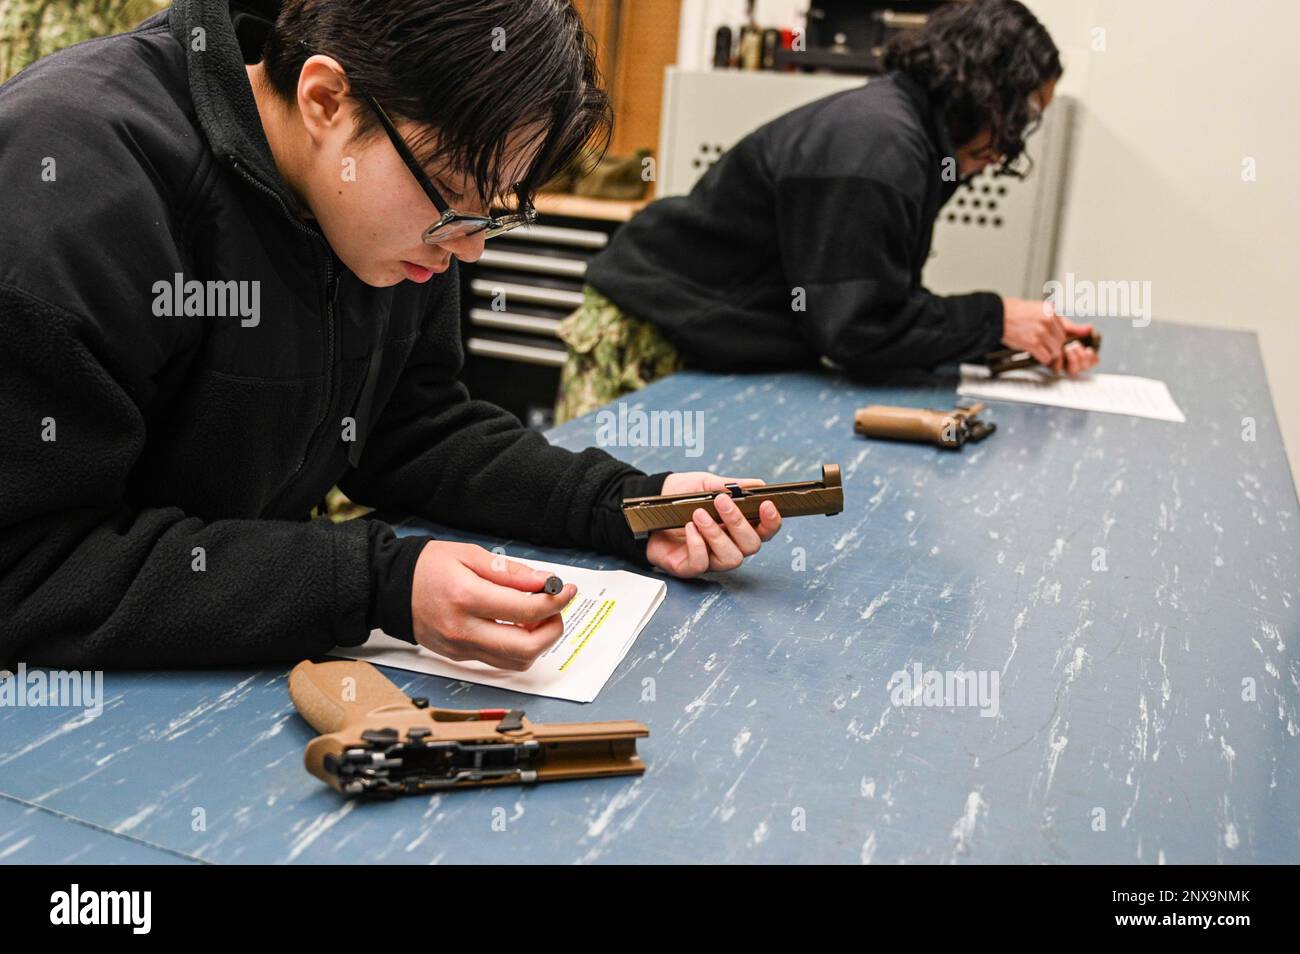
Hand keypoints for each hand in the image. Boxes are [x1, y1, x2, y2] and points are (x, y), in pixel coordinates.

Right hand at [410, 541, 575, 670]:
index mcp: (466, 597)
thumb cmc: (427, 567)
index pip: (526, 610)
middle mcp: (463, 629)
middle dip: (553, 628)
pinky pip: (499, 661)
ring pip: (516, 661)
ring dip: (538, 643)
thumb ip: (510, 572)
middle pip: (526, 647)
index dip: (555, 601)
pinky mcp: (459, 657)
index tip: (566, 590)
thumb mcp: (470, 555)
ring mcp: (460, 648)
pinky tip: (517, 626)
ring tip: (537, 617)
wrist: (391, 588)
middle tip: (555, 608)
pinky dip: (517, 648)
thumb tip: (544, 582)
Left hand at [645, 472, 781, 576]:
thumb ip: (730, 486)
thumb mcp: (705, 484)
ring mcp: (710, 558)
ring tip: (699, 514)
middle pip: (751, 546)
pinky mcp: (689, 567)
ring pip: (730, 558)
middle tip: (721, 502)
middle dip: (739, 523)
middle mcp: (729, 544)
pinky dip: (697, 545)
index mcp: (737, 526)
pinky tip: (689, 528)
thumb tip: (757, 484)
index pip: (765, 530)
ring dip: (717, 535)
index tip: (766, 505)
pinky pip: (701, 564)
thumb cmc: (680, 496)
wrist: (648, 504)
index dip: (771, 521)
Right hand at [1001, 298, 1098, 374]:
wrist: (996, 315)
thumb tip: (1087, 329)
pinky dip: (1042, 359)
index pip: (1067, 330)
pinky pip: (1045, 356)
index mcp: (1051, 312)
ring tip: (1042, 353)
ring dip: (1050, 355)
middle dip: (1057, 349)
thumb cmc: (1014, 313)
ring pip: (1056, 351)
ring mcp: (1040, 332)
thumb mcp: (1040, 310)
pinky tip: (1035, 354)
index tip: (1068, 347)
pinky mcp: (1032, 342)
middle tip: (1050, 352)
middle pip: (1062, 342)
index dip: (1065, 341)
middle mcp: (1047, 321)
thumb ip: (1062, 321)